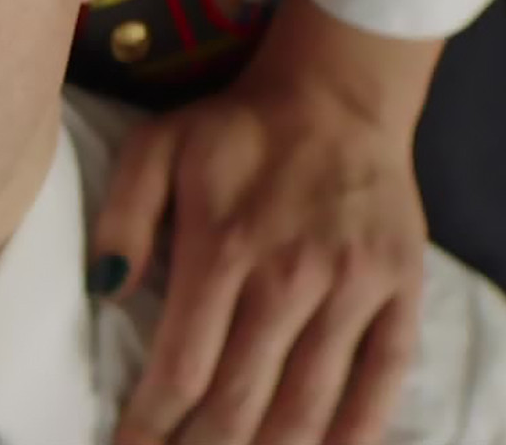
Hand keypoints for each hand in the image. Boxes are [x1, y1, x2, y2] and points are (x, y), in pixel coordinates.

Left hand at [92, 0, 439, 444]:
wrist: (339, 94)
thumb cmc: (237, 128)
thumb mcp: (157, 146)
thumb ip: (122, 216)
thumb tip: (106, 290)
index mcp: (223, 246)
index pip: (183, 367)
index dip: (152, 425)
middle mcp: (290, 277)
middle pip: (239, 402)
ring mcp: (352, 289)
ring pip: (307, 407)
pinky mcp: (400, 292)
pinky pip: (382, 381)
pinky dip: (354, 434)